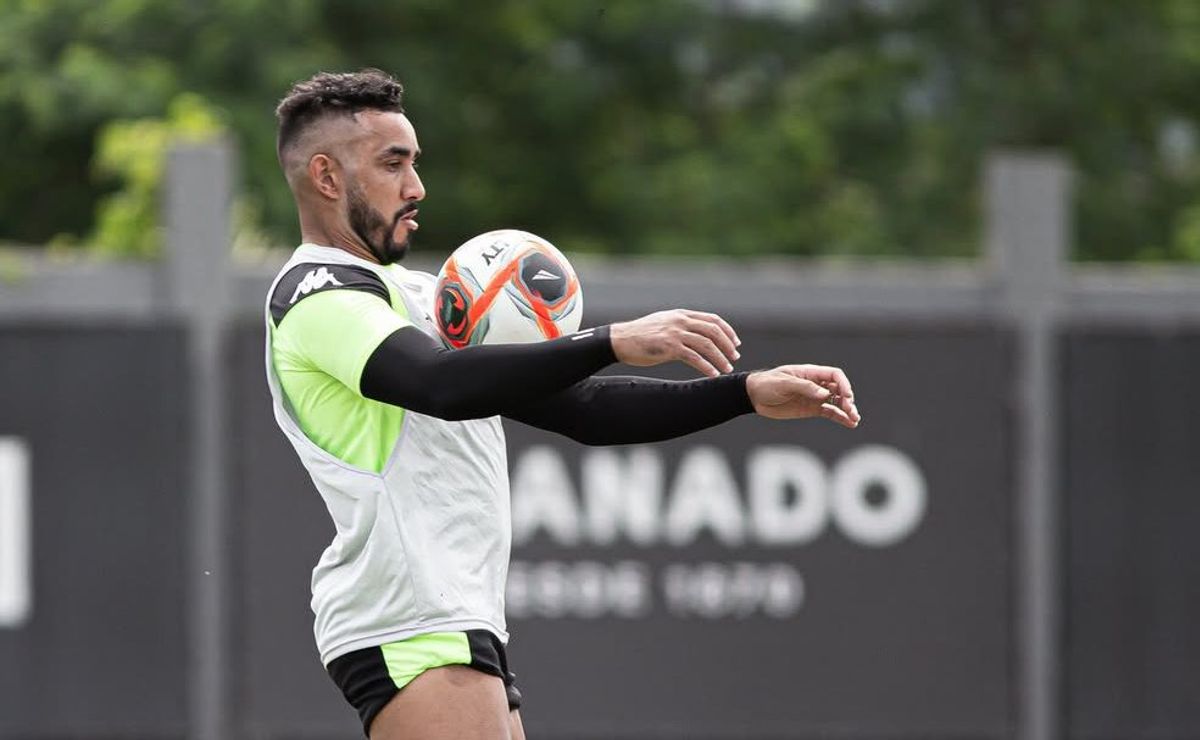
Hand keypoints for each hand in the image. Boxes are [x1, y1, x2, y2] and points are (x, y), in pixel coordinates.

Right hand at [609, 309, 740, 377]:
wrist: (620, 340)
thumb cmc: (641, 335)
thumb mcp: (663, 323)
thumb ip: (680, 325)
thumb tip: (696, 334)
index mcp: (681, 314)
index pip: (712, 319)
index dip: (727, 331)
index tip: (735, 343)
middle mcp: (680, 321)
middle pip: (713, 331)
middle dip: (727, 345)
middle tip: (734, 357)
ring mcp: (675, 333)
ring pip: (706, 345)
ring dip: (720, 358)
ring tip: (726, 369)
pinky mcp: (669, 347)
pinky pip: (694, 357)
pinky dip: (706, 366)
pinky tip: (712, 374)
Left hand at [746, 364, 860, 427]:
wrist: (753, 397)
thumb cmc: (767, 384)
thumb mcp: (784, 383)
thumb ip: (805, 388)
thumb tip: (825, 394)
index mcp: (810, 373)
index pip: (834, 375)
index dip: (844, 385)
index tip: (846, 397)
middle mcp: (815, 384)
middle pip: (839, 389)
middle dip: (847, 399)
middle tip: (850, 410)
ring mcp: (814, 397)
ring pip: (837, 402)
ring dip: (847, 410)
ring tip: (855, 419)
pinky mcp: (811, 409)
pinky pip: (829, 412)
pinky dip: (840, 418)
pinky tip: (850, 424)